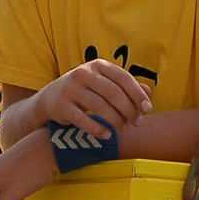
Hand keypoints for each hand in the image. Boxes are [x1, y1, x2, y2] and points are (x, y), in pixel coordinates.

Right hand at [37, 60, 151, 138]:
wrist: (50, 98)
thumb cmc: (85, 90)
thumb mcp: (104, 83)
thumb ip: (125, 87)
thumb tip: (148, 93)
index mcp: (97, 65)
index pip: (122, 77)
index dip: (137, 93)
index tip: (148, 109)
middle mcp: (83, 73)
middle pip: (112, 92)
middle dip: (128, 109)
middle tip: (137, 123)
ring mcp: (70, 89)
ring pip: (99, 106)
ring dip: (116, 120)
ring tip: (125, 128)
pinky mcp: (61, 106)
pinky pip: (83, 120)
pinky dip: (97, 129)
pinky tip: (108, 135)